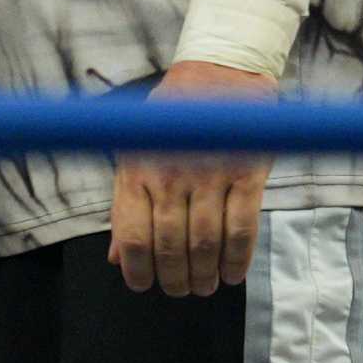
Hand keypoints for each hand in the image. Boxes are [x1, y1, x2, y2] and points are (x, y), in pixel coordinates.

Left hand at [106, 60, 275, 296]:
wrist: (219, 72)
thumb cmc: (173, 117)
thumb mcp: (137, 152)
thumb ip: (126, 206)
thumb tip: (116, 259)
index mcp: (137, 169)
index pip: (133, 237)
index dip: (138, 271)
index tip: (144, 285)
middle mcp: (170, 174)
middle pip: (171, 247)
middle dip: (175, 279)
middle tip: (182, 289)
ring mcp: (209, 174)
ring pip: (206, 243)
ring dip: (206, 274)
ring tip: (206, 285)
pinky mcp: (246, 173)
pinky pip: (241, 228)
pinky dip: (237, 259)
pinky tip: (232, 273)